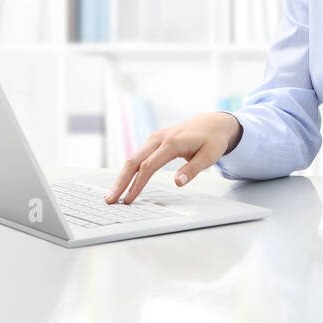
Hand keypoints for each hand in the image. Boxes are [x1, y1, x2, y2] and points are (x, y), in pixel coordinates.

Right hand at [106, 111, 241, 203]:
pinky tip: (123, 182)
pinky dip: (129, 170)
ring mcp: (155, 138)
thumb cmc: (212, 140)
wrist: (213, 123)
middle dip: (120, 181)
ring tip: (112, 194)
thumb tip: (178, 182)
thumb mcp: (209, 156)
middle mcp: (159, 138)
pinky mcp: (154, 141)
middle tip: (109, 199)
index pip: (148, 166)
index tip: (129, 199)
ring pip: (133, 158)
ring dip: (122, 177)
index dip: (137, 184)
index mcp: (172, 142)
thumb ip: (192, 169)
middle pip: (134, 161)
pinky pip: (139, 156)